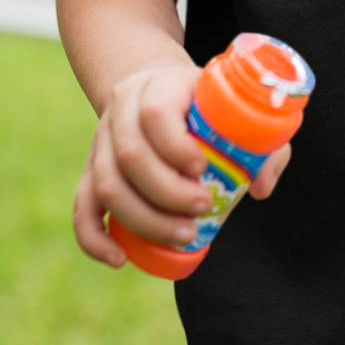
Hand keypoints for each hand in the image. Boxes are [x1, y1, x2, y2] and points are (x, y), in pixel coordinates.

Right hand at [74, 60, 294, 266]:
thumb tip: (258, 187)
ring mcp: (101, 140)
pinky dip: (95, 237)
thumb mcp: (234, 107)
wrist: (157, 87)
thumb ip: (262, 143)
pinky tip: (119, 259)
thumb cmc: (205, 104)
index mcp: (159, 86)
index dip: (176, 146)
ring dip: (143, 218)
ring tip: (183, 234)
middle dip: (167, 192)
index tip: (203, 169)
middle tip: (202, 209)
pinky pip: (82, 206)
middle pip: (130, 155)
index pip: (156, 113)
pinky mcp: (90, 169)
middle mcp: (122, 110)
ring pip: (106, 183)